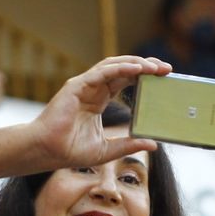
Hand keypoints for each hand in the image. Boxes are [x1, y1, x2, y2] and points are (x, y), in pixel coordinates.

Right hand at [29, 56, 170, 170]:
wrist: (47, 151)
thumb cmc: (69, 150)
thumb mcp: (107, 150)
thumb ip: (129, 145)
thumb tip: (153, 144)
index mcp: (98, 100)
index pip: (125, 81)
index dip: (144, 76)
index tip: (164, 77)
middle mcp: (92, 88)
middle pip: (123, 69)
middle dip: (146, 66)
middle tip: (167, 69)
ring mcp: (84, 85)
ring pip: (114, 66)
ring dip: (136, 63)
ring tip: (155, 67)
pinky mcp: (76, 86)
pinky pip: (102, 72)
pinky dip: (120, 68)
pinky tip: (137, 69)